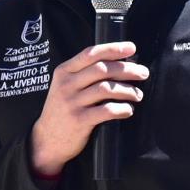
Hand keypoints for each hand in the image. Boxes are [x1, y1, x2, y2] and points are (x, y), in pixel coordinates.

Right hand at [29, 41, 147, 175]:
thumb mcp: (64, 87)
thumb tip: (117, 63)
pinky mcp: (79, 121)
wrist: (46, 141)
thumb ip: (83, 74)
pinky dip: (121, 109)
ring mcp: (72, 103)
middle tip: (143, 73)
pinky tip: (128, 110)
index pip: (90, 53)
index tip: (131, 48)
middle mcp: (66, 85)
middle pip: (102, 69)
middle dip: (127, 69)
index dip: (113, 49)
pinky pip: (106, 111)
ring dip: (127, 90)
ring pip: (106, 89)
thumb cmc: (62, 111)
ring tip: (138, 95)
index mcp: (64, 72)